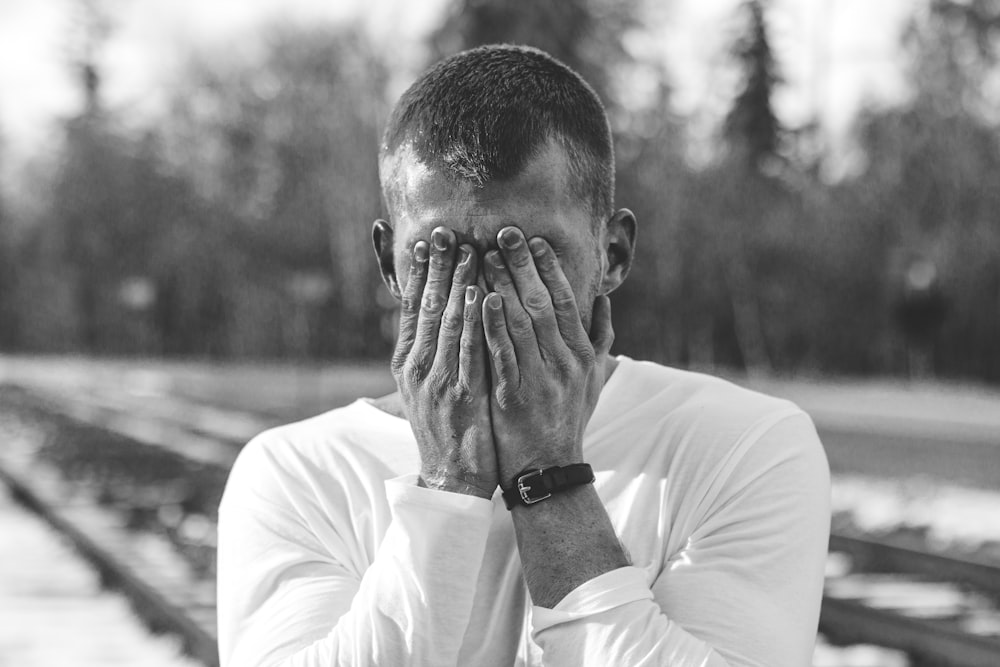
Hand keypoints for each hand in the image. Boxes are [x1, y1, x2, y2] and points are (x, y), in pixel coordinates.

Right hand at [392, 226, 497, 498]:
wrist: (452, 475)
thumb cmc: (444, 427)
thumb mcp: (425, 387)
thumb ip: (429, 351)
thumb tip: (435, 312)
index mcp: (406, 363)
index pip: (412, 308)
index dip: (420, 273)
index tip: (428, 241)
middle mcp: (416, 368)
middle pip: (427, 307)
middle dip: (438, 267)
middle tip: (448, 232)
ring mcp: (437, 381)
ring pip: (447, 322)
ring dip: (458, 282)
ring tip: (469, 250)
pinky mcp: (462, 395)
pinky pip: (468, 349)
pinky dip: (473, 319)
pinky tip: (481, 293)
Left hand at [482, 226, 613, 488]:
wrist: (547, 468)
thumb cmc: (567, 419)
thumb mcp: (592, 379)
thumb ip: (600, 338)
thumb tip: (605, 301)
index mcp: (580, 354)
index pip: (566, 300)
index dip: (550, 268)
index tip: (534, 240)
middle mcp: (563, 362)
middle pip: (542, 303)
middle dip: (522, 264)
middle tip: (504, 232)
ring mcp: (539, 379)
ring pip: (520, 322)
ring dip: (501, 284)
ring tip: (484, 254)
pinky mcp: (513, 395)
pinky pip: (501, 353)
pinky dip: (491, 324)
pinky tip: (479, 298)